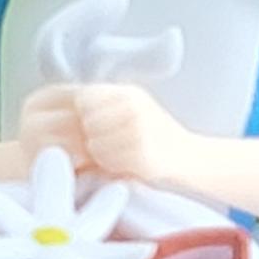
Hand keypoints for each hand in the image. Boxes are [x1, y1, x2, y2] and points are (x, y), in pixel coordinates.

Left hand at [64, 83, 198, 189]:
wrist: (191, 158)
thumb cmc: (154, 136)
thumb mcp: (135, 108)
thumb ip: (107, 103)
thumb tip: (67, 105)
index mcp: (130, 92)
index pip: (84, 98)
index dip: (82, 115)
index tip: (91, 127)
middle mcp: (135, 107)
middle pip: (86, 121)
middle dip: (88, 136)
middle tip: (100, 146)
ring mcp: (140, 130)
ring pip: (94, 143)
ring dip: (98, 154)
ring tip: (112, 156)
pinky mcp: (144, 155)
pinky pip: (108, 161)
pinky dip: (109, 166)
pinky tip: (122, 166)